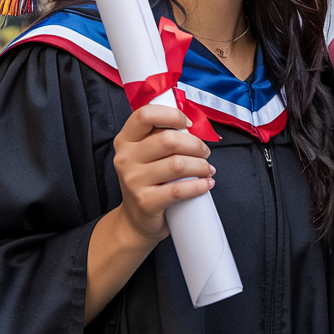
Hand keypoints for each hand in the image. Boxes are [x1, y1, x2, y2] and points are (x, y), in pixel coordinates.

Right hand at [112, 103, 214, 245]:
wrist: (136, 219)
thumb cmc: (148, 180)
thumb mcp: (146, 153)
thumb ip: (161, 135)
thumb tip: (193, 127)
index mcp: (125, 140)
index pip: (145, 114)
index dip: (171, 115)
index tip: (188, 124)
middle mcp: (125, 158)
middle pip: (168, 140)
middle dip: (195, 144)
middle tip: (205, 152)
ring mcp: (133, 181)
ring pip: (177, 164)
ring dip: (200, 165)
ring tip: (207, 169)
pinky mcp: (145, 202)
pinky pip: (178, 190)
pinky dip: (198, 186)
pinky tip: (206, 184)